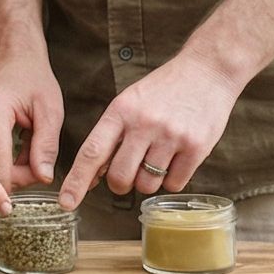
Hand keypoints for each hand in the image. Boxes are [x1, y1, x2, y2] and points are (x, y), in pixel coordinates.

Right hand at [0, 46, 65, 189]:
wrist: (12, 56)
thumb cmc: (33, 79)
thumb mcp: (50, 110)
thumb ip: (46, 145)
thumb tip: (43, 178)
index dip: (5, 186)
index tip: (14, 206)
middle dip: (10, 180)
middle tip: (37, 172)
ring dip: (3, 173)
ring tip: (29, 159)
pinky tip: (15, 155)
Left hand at [58, 53, 244, 208]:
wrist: (207, 71)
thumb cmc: (164, 90)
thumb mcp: (130, 102)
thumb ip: (112, 136)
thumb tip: (93, 175)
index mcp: (121, 110)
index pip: (92, 152)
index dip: (76, 181)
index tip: (66, 202)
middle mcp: (144, 124)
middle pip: (119, 177)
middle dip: (120, 183)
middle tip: (130, 172)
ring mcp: (171, 136)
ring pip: (147, 185)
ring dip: (149, 181)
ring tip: (158, 157)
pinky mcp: (196, 147)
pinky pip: (174, 184)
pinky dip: (172, 179)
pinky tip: (177, 158)